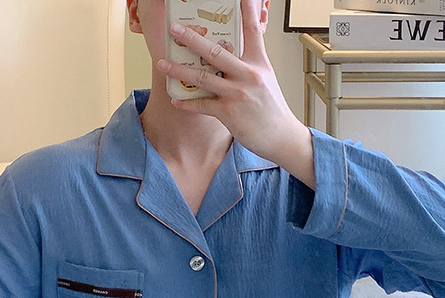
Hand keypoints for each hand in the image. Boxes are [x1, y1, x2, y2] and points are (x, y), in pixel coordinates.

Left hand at [156, 0, 314, 186]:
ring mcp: (238, 93)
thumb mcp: (265, 79)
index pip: (251, 29)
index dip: (245, 8)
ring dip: (179, 70)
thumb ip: (248, 64)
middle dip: (192, 39)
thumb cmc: (271, 109)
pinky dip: (187, 103)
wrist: (282, 136)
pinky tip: (176, 99)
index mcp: (258, 62)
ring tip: (162, 63)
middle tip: (175, 29)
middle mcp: (248, 74)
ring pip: (203, 77)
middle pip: (215, 51)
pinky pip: (202, 105)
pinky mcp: (229, 113)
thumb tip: (229, 54)